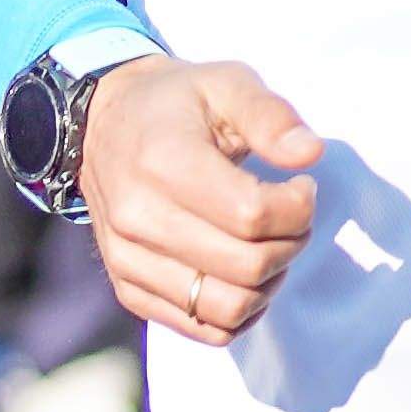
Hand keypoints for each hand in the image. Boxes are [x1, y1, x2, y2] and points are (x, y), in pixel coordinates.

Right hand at [77, 57, 328, 346]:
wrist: (101, 124)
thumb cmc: (174, 104)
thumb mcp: (226, 84)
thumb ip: (271, 116)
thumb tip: (309, 155)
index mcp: (162, 160)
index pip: (253, 216)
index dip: (299, 207)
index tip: (301, 186)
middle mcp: (136, 216)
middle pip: (248, 266)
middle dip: (291, 243)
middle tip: (290, 216)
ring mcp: (127, 258)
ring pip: (229, 308)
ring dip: (269, 283)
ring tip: (267, 245)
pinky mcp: (127, 288)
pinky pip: (203, 327)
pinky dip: (238, 311)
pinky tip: (242, 273)